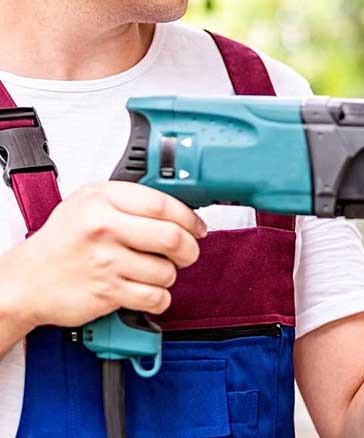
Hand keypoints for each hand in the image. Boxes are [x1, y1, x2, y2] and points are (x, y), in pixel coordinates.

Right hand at [1, 181, 205, 328]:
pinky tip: (147, 291)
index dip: (189, 218)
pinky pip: (155, 297)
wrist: (27, 280)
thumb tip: (180, 209)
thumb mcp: (89, 203)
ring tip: (154, 272)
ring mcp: (105, 261)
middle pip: (172, 238)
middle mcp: (103, 227)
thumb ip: (130, 201)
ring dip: (169, 276)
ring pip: (167, 271)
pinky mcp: (107, 291)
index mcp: (102, 199)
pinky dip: (159, 298)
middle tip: (187, 253)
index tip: (197, 227)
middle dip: (189, 249)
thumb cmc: (63, 241)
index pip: (163, 204)